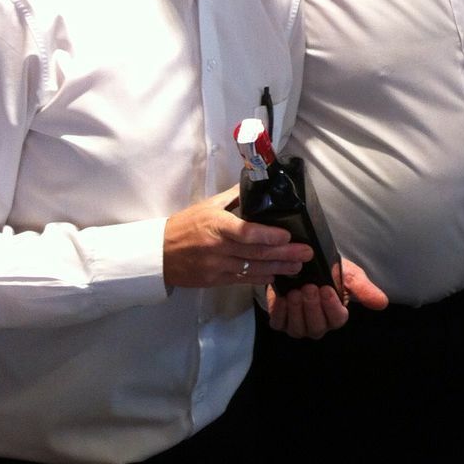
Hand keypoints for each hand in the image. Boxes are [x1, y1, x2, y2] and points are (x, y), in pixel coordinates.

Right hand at [162, 187, 312, 288]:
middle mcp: (218, 248)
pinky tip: (276, 276)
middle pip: (255, 253)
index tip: (287, 236)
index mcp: (217, 225)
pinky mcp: (215, 281)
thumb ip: (235, 196)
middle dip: (284, 254)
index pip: (245, 232)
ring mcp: (217, 267)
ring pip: (252, 269)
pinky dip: (260, 278)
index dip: (267, 236)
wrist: (158, 254)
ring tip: (298, 267)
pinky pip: (242, 280)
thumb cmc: (185, 225)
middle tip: (306, 253)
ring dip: (278, 269)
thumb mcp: (208, 205)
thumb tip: (259, 182)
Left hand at [266, 259, 388, 338]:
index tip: (327, 289)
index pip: (337, 319)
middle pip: (316, 327)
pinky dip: (280, 312)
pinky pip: (279, 324)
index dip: (331, 306)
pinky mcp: (281, 320)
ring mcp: (298, 325)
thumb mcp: (351, 276)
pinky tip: (283, 298)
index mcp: (336, 316)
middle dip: (312, 307)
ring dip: (297, 310)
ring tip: (297, 291)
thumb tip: (383, 303)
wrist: (308, 265)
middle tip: (310, 287)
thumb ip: (365, 289)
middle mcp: (318, 325)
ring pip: (297, 328)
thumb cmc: (332, 271)